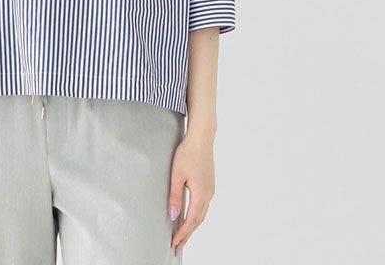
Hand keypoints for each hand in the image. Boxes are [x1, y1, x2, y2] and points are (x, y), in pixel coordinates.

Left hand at [167, 133, 215, 254]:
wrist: (201, 138)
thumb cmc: (187, 153)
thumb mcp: (177, 175)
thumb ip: (175, 196)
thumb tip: (173, 216)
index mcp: (201, 193)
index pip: (192, 220)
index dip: (183, 233)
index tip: (174, 243)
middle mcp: (209, 194)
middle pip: (198, 220)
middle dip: (188, 234)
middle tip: (177, 246)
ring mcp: (211, 189)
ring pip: (202, 214)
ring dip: (192, 226)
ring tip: (182, 236)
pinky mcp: (209, 185)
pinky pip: (203, 206)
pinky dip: (196, 215)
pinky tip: (189, 217)